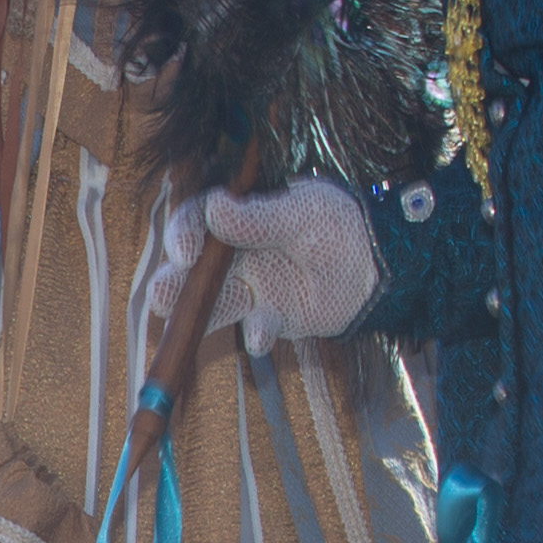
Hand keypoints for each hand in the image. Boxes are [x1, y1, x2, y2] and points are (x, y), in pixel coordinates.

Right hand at [139, 184, 382, 351]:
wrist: (381, 266)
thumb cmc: (341, 226)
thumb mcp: (303, 215)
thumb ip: (260, 217)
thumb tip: (215, 208)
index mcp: (242, 216)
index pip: (200, 221)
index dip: (184, 234)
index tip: (183, 251)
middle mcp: (238, 252)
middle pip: (194, 268)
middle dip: (173, 283)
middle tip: (160, 296)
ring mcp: (252, 286)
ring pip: (214, 301)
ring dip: (197, 313)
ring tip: (180, 324)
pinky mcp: (271, 315)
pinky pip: (255, 326)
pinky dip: (256, 333)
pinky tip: (262, 334)